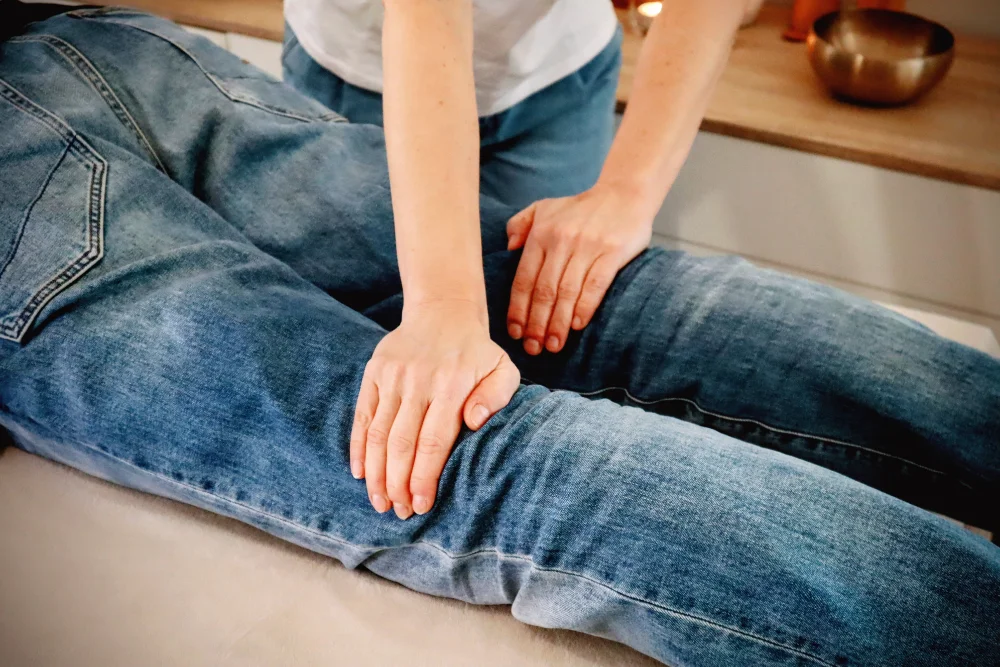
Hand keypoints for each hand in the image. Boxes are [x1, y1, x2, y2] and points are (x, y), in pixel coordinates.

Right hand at [351, 301, 519, 518]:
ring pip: (379, 433)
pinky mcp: (374, 373)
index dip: (424, 476)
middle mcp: (419, 381)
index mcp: (452, 384)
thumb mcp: (502, 369)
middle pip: (402, 442)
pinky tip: (361, 474)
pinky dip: (358, 447)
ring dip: (377, 472)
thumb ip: (496, 396)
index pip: (434, 440)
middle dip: (398, 483)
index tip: (421, 504)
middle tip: (399, 512)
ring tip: (380, 502)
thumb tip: (473, 422)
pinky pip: (362, 415)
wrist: (443, 312)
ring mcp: (393, 376)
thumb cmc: (477, 353)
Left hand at [506, 185, 653, 354]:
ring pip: (567, 292)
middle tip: (534, 348)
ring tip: (554, 345)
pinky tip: (576, 325)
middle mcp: (561, 241)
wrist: (624, 194)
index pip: (524, 279)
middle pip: (544, 291)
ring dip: (558, 323)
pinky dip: (585, 307)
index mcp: (542, 234)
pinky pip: (595, 285)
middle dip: (536, 324)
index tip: (516, 333)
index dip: (518, 309)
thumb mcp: (545, 207)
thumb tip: (508, 248)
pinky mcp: (612, 252)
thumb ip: (521, 224)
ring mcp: (588, 247)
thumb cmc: (581, 207)